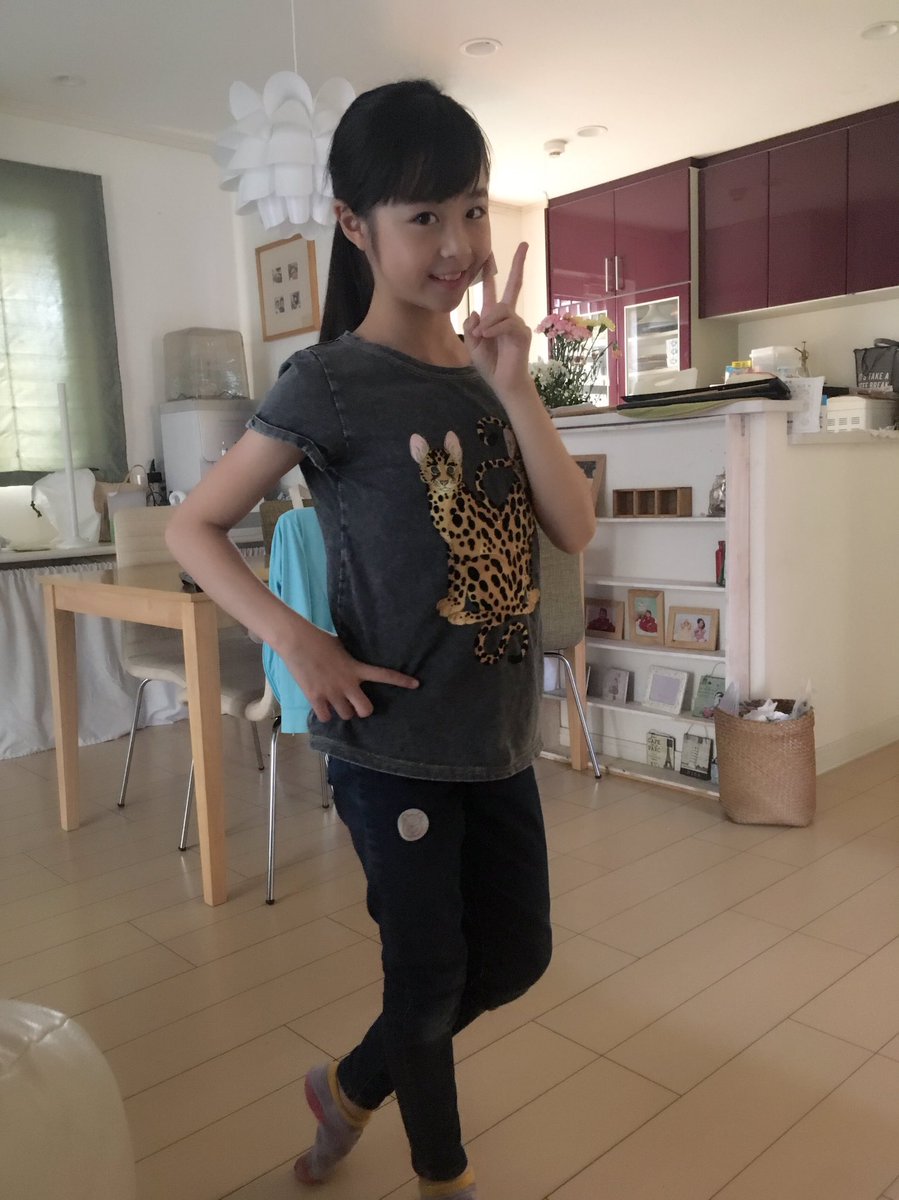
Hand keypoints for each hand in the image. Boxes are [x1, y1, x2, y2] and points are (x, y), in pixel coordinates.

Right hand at [281, 622, 418, 722]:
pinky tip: (322, 707)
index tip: (416, 684)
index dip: (401, 680)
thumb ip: (353, 658)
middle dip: (362, 709)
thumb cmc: (319, 639)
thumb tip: (358, 661)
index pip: (383, 675)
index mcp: (356, 668)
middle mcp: (347, 683)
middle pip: (365, 710)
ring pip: (346, 716)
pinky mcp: (315, 697)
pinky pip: (326, 717)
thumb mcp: (342, 646)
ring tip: (335, 702)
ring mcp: (331, 692)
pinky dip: (325, 715)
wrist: (296, 641)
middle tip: (356, 704)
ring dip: (343, 711)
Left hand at [463, 242, 532, 398]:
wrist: (503, 382)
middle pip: (514, 285)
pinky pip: (507, 323)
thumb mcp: (473, 344)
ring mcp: (517, 323)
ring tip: (482, 336)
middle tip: (524, 245)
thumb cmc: (490, 364)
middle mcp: (507, 316)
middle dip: (518, 265)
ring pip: (502, 309)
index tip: (489, 255)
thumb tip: (477, 312)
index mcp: (493, 317)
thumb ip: (471, 327)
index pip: (492, 291)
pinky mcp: (522, 333)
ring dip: (488, 321)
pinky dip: (495, 329)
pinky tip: (487, 336)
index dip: (490, 274)